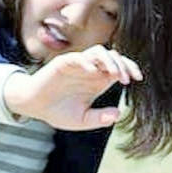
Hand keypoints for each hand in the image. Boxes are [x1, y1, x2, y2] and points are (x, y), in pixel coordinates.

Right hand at [4, 45, 142, 130]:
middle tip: (125, 79)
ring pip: (99, 52)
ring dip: (108, 60)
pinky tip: (92, 72)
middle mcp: (90, 70)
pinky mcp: (63, 63)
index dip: (130, 69)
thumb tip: (117, 114)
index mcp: (97, 81)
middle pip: (113, 56)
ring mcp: (77, 65)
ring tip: (112, 74)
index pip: (119, 68)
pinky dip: (87, 62)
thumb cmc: (57, 112)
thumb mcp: (81, 120)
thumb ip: (98, 118)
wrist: (34, 107)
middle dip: (123, 65)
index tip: (137, 79)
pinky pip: (78, 57)